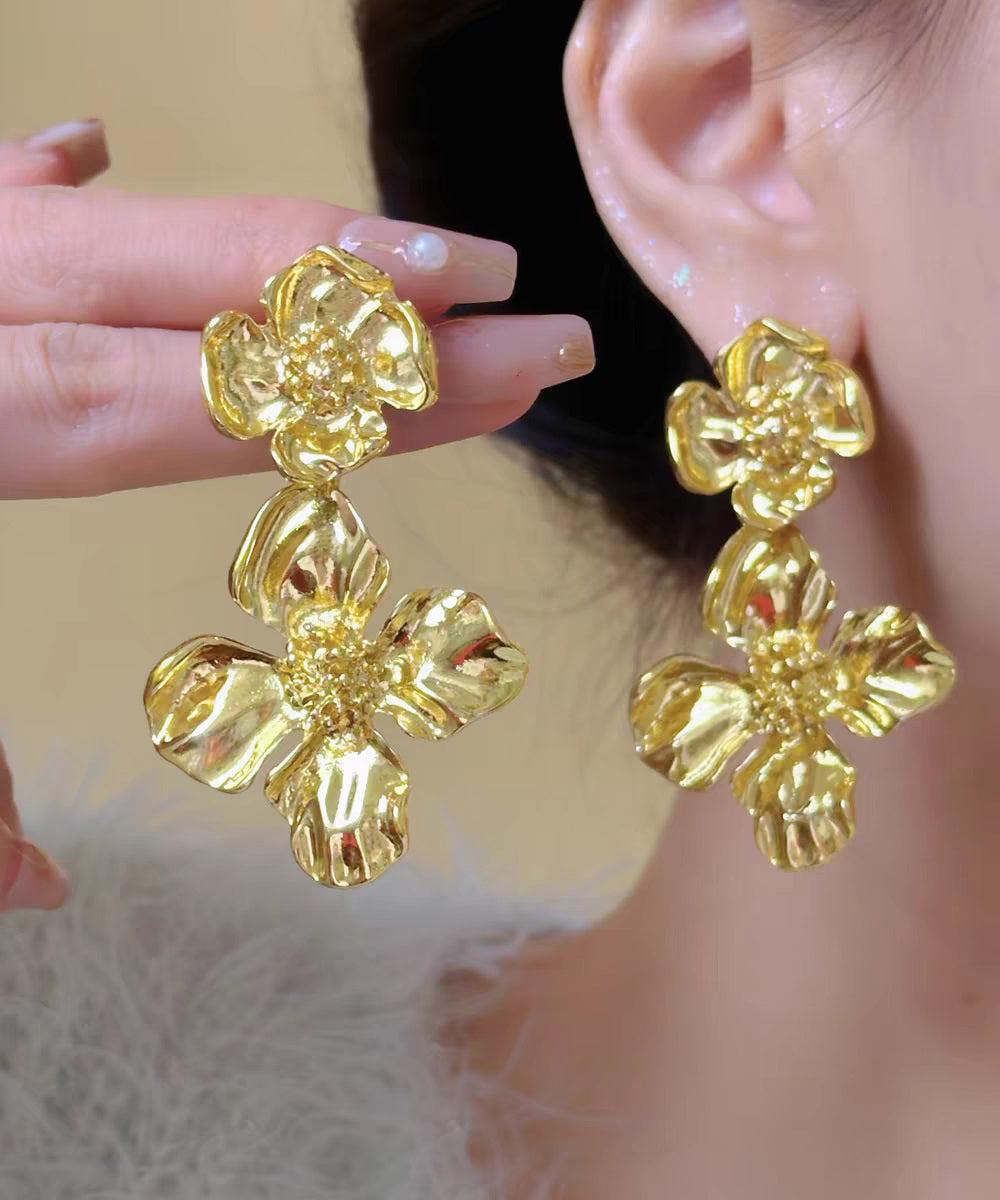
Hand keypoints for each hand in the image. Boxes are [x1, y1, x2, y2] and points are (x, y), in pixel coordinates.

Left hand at [0, 117, 594, 906]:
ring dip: (280, 237)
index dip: (379, 394)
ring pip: (127, 220)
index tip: (508, 371)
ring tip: (419, 253)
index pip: (215, 405)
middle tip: (521, 304)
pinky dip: (48, 185)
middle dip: (383, 297)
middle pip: (202, 288)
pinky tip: (86, 149)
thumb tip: (31, 891)